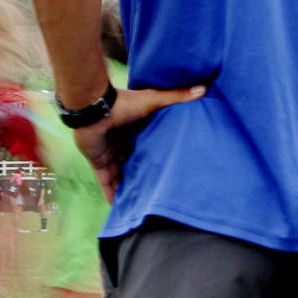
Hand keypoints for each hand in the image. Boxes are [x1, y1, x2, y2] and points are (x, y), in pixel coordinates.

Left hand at [78, 84, 205, 196]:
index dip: (156, 155)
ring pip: (121, 175)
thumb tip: (203, 89)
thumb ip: (177, 96)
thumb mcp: (154, 100)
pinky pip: (106, 183)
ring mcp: (109, 153)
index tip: (169, 167)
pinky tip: (120, 208)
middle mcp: (122, 143)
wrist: (94, 109)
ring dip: (128, 187)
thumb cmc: (124, 103)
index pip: (147, 145)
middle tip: (157, 190)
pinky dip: (112, 194)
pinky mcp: (99, 162)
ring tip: (142, 204)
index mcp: (135, 128)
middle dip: (143, 174)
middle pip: (134, 162)